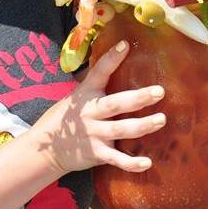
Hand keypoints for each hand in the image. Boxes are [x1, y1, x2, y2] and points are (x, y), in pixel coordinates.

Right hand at [33, 40, 165, 175]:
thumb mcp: (78, 96)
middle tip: (159, 92)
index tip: (125, 45)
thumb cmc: (67, 118)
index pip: (99, 72)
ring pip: (120, 130)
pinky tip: (147, 162)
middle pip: (115, 104)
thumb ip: (95, 83)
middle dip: (138, 98)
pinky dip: (131, 163)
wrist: (46, 148)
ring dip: (142, 126)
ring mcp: (93, 134)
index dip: (111, 58)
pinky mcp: (96, 154)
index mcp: (86, 94)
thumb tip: (116, 57)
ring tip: (161, 120)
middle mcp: (90, 112)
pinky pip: (116, 159)